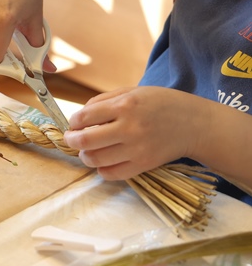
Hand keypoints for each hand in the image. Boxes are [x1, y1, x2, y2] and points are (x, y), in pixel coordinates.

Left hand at [63, 86, 209, 179]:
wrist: (194, 124)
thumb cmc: (160, 104)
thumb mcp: (132, 91)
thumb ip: (103, 101)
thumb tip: (78, 116)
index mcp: (125, 105)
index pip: (84, 117)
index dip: (72, 122)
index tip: (73, 124)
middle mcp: (129, 128)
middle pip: (85, 141)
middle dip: (71, 140)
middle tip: (71, 139)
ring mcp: (136, 149)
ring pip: (95, 159)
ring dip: (85, 156)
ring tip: (87, 150)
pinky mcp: (143, 165)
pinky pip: (111, 174)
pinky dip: (101, 170)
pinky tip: (103, 162)